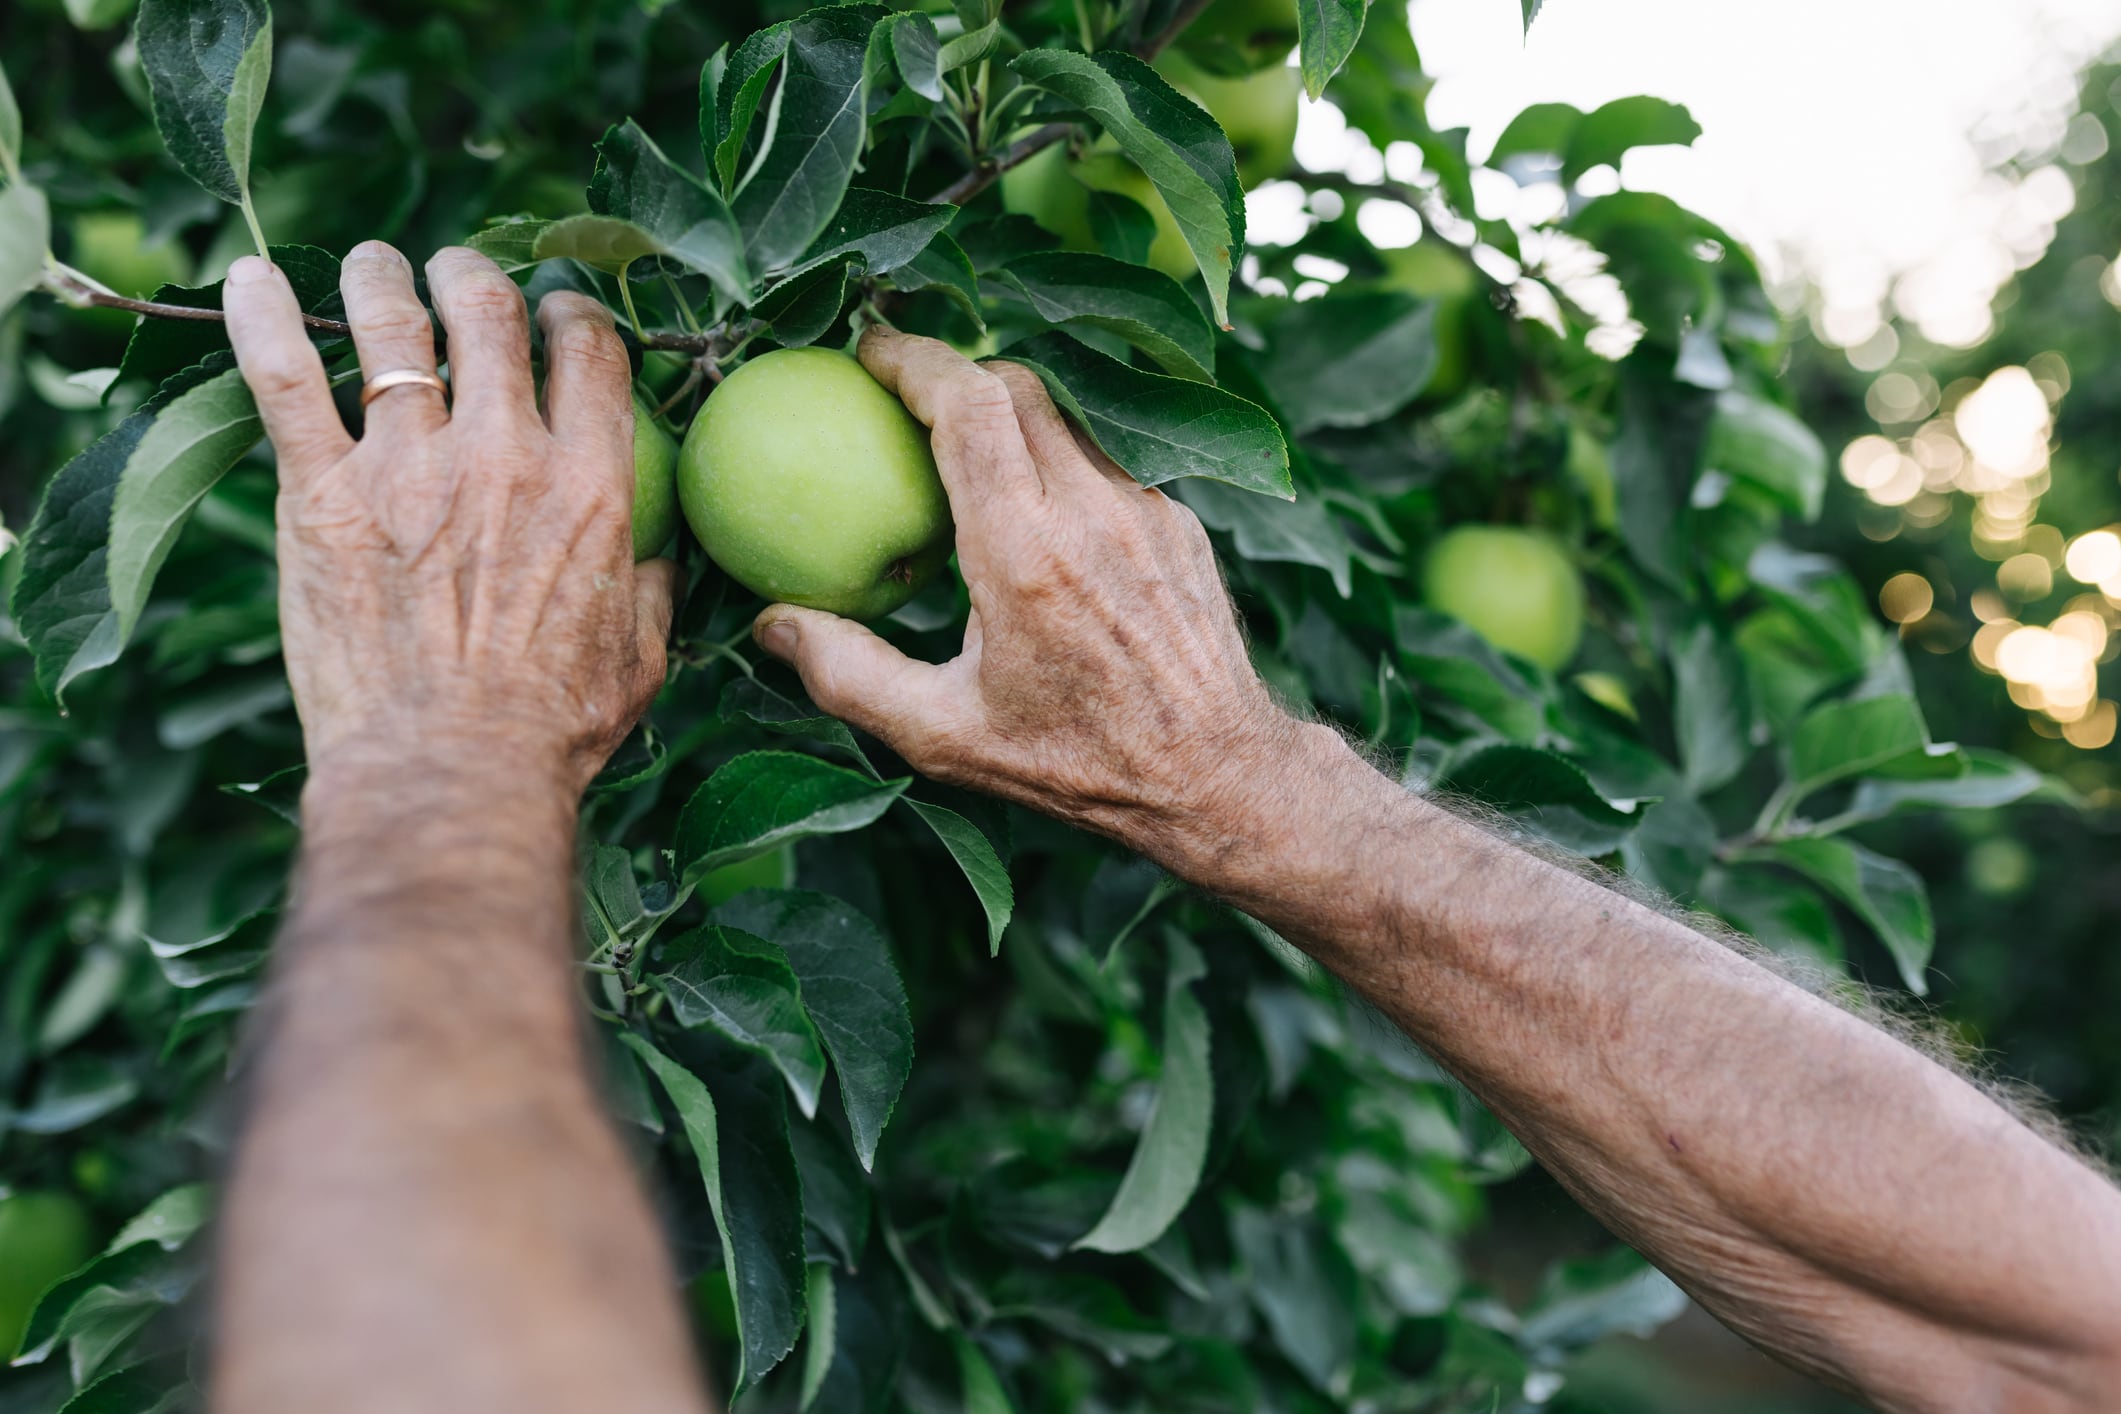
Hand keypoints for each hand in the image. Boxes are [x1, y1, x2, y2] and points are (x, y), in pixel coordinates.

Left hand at [223, 241, 674, 797]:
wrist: (451, 769)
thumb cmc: (553, 730)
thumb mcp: (639, 659)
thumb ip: (651, 592)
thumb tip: (659, 560)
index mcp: (590, 485)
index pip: (589, 353)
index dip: (573, 314)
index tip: (557, 314)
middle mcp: (503, 454)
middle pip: (489, 314)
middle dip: (474, 275)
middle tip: (458, 272)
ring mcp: (407, 466)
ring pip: (390, 326)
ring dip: (381, 277)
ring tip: (374, 264)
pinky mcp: (321, 496)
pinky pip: (283, 380)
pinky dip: (264, 318)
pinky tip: (249, 279)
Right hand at [753, 329, 1336, 874]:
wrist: (1216, 776)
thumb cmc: (1077, 765)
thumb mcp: (946, 737)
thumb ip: (850, 676)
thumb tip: (771, 625)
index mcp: (1024, 552)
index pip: (969, 404)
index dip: (912, 360)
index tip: (867, 352)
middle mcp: (1090, 511)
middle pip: (1017, 384)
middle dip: (956, 373)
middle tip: (905, 398)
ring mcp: (1146, 508)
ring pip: (1070, 412)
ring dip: (1013, 412)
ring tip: (968, 448)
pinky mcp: (1179, 522)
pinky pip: (1111, 457)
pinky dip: (1063, 457)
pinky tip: (1039, 503)